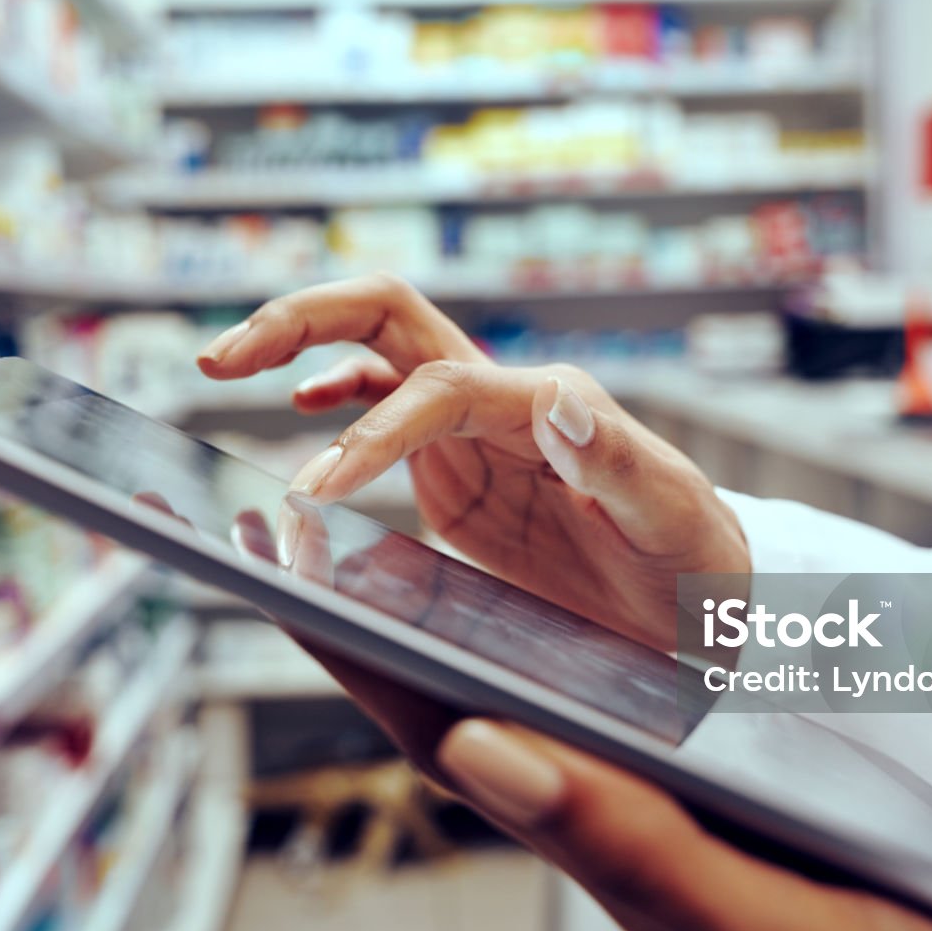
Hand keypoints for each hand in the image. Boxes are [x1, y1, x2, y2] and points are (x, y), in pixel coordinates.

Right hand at [197, 273, 749, 648]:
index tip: (314, 489)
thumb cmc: (704, 572)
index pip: (438, 389)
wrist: (711, 612)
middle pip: (392, 318)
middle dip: (304, 319)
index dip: (370, 431)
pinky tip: (296, 411)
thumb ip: (623, 465)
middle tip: (222, 358)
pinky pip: (387, 411)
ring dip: (300, 345)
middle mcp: (508, 404)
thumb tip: (560, 398)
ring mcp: (479, 434)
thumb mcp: (681, 526)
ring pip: (377, 355)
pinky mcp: (463, 471)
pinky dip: (335, 398)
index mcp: (552, 408)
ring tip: (221, 367)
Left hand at [213, 528, 931, 930]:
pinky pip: (608, 722)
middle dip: (375, 625)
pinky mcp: (719, 815)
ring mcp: (663, 822)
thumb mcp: (764, 925)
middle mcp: (616, 828)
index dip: (355, 648)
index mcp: (608, 846)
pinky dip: (555, 657)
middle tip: (302, 531)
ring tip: (384, 558)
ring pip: (529, 711)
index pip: (448, 732)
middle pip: (465, 711)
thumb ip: (631, 848)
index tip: (278, 561)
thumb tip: (480, 749)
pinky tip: (549, 629)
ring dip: (450, 632)